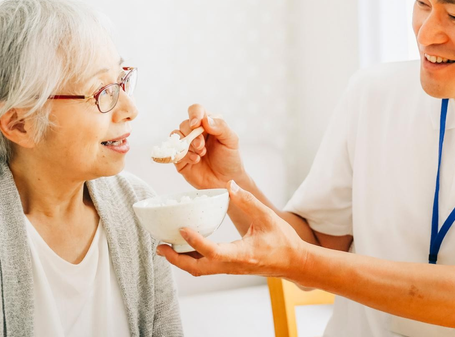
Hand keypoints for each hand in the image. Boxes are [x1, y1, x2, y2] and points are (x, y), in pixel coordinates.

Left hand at [156, 181, 307, 278]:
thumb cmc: (283, 241)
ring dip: (181, 261)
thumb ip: (248, 201)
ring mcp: (230, 268)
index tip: (182, 229)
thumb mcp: (267, 217)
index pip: (213, 251)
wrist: (294, 262)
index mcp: (241, 253)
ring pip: (199, 270)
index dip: (195, 241)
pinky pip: (206, 267)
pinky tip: (186, 248)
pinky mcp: (230, 267)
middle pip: (198, 269)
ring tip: (166, 248)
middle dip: (176, 260)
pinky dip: (192, 259)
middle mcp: (232, 265)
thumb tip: (229, 185)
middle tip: (160, 247)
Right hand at [171, 104, 246, 189]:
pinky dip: (183, 155)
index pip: (196, 110)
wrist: (226, 181)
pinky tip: (195, 161)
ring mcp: (186, 145)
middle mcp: (195, 132)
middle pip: (184, 124)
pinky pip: (174, 152)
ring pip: (176, 136)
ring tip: (201, 154)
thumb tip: (205, 119)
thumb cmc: (230, 159)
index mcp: (207, 123)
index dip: (194, 114)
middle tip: (202, 147)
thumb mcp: (231, 141)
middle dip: (192, 135)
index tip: (196, 124)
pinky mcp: (180, 158)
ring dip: (187, 145)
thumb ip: (221, 127)